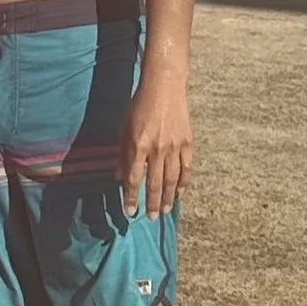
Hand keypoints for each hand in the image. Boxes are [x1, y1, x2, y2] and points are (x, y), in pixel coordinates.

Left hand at [118, 74, 191, 219]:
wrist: (164, 87)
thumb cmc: (139, 106)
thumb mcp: (124, 128)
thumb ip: (122, 154)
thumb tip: (119, 177)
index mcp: (138, 145)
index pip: (134, 178)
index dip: (131, 197)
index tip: (130, 212)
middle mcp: (156, 149)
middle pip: (155, 183)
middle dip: (152, 203)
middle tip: (151, 218)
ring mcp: (174, 147)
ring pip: (172, 179)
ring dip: (169, 198)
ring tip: (166, 211)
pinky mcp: (187, 143)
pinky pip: (187, 168)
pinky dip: (184, 182)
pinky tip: (180, 193)